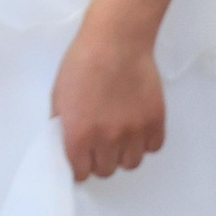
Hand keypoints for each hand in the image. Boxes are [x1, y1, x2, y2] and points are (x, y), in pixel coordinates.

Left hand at [51, 22, 166, 181]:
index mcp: (78, 135)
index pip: (81, 173)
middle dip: (100, 160)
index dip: (80, 167)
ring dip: (124, 154)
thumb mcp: (59, 97)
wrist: (115, 42)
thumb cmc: (82, 64)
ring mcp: (134, 132)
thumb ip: (64, 127)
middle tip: (100, 145)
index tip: (82, 160)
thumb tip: (68, 146)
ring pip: (131, 163)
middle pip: (106, 171)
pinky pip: (153, 147)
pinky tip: (137, 127)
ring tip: (120, 137)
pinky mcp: (155, 121)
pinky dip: (145, 142)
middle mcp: (107, 139)